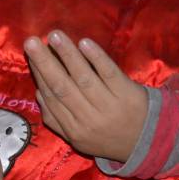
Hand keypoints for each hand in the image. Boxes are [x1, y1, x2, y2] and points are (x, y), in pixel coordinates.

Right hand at [25, 31, 147, 161]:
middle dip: (45, 63)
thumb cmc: (108, 136)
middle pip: (62, 88)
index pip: (52, 98)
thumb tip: (39, 92)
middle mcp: (89, 119)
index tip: (31, 55)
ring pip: (84, 78)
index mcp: (74, 130)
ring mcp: (109, 106)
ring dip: (67, 55)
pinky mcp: (128, 94)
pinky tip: (85, 43)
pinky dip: (97, 58)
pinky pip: (109, 74)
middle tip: (31, 42)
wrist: (147, 143)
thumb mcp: (79, 138)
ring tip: (55, 36)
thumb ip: (57, 120)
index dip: (39, 75)